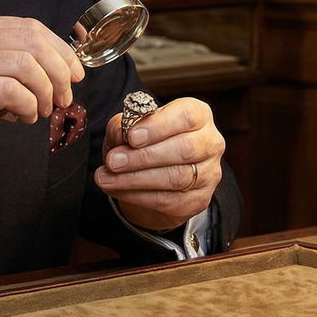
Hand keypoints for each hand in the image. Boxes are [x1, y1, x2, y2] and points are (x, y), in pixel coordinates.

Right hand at [0, 14, 84, 167]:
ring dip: (44, 92)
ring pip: (26, 65)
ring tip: (39, 111)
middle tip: (62, 97)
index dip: (60, 50)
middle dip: (59, 71)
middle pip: (33, 42)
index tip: (74, 73)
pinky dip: (27, 105)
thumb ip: (3, 64)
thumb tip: (52, 71)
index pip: (30, 27)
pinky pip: (9, 90)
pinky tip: (22, 118)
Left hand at [94, 97, 223, 231]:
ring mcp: (209, 173)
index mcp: (198, 115)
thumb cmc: (144, 143)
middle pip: (184, 148)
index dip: (158, 126)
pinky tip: (116, 189)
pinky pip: (168, 200)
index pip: (186, 116)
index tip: (131, 137)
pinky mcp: (199, 200)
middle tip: (113, 161)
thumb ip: (124, 125)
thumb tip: (121, 134)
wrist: (153, 179)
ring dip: (136, 178)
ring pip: (176, 177)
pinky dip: (137, 196)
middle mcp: (210, 142)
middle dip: (144, 156)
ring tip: (106, 177)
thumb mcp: (130, 128)